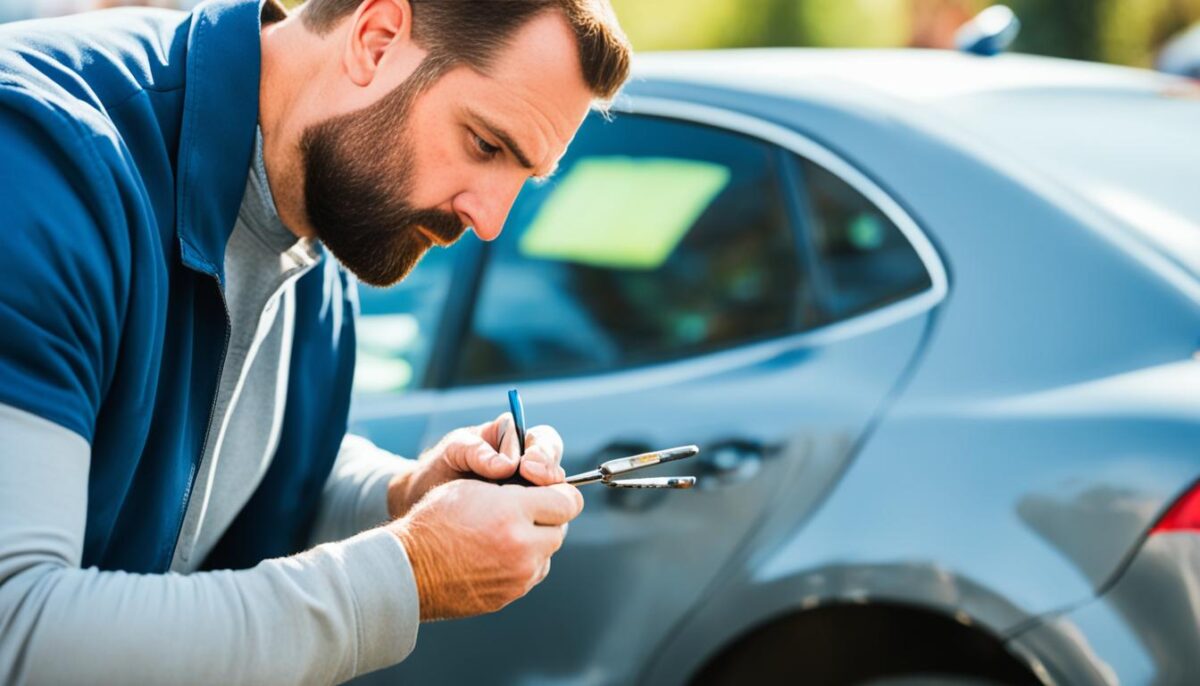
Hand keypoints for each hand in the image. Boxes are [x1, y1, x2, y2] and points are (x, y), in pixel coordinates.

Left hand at [387, 414, 565, 517]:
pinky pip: (538, 524)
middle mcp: (529, 468)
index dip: (544, 453)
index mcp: (517, 442)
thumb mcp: (453, 450)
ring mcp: (528, 496)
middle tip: (533, 483)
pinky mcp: (524, 520)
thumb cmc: (440, 467)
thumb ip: (477, 450)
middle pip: (557, 471)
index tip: (528, 466)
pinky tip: (517, 531)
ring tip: (524, 511)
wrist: (425, 501)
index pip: (545, 441)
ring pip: (553, 501)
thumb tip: (507, 464)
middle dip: (550, 478)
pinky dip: (532, 528)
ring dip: (543, 506)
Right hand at [389, 478, 583, 620]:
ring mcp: (519, 576)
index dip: (561, 493)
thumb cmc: (435, 521)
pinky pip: (529, 575)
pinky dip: (520, 564)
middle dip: (547, 518)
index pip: (568, 501)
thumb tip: (544, 489)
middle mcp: (523, 546)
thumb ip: (517, 487)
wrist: (407, 569)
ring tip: (504, 534)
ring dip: (535, 543)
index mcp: (514, 512)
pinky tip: (495, 554)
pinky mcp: (510, 595)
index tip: (552, 491)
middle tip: (524, 512)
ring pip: (546, 554)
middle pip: (560, 529)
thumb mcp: (473, 487)